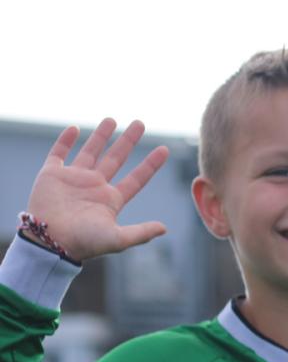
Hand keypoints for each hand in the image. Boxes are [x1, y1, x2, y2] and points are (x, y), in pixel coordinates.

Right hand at [25, 119, 168, 260]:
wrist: (49, 241)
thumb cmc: (83, 242)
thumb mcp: (117, 239)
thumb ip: (141, 233)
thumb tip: (164, 228)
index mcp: (111, 200)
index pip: (136, 178)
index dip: (150, 164)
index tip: (164, 149)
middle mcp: (94, 186)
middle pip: (116, 158)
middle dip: (128, 141)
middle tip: (140, 123)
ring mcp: (73, 179)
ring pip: (91, 151)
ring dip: (101, 136)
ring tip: (112, 119)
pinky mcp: (52, 174)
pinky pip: (59, 153)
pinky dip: (65, 140)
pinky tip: (75, 128)